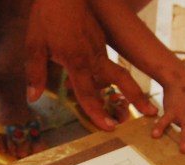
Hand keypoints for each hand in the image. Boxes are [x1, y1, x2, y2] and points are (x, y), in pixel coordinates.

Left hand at [25, 0, 156, 128]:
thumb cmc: (46, 16)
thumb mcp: (34, 45)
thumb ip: (35, 73)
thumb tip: (33, 98)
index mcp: (77, 61)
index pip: (88, 94)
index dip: (97, 113)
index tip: (109, 127)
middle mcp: (93, 55)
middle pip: (119, 80)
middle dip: (135, 98)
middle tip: (151, 112)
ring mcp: (99, 46)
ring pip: (117, 70)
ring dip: (129, 86)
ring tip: (142, 102)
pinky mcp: (99, 38)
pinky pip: (107, 60)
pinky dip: (111, 74)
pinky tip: (109, 82)